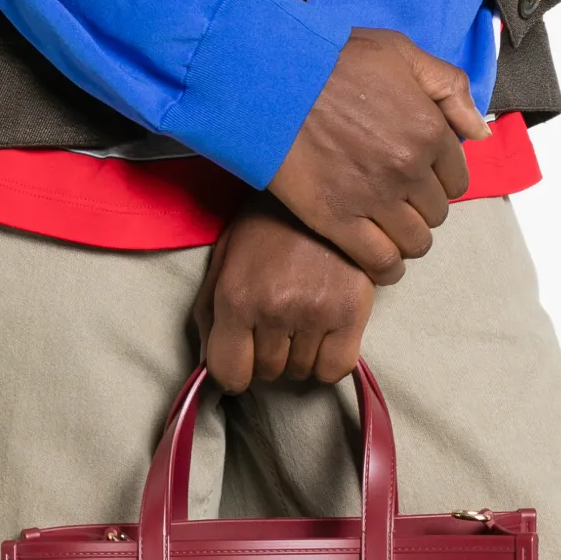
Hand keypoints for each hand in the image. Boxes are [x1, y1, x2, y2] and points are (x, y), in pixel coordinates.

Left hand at [193, 196, 375, 392]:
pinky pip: (335, 368)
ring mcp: (315, 313)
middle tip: (275, 325)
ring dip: (297, 356)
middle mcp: (274, 310)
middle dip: (266, 356)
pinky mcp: (352, 312)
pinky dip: (327, 361)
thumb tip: (208, 366)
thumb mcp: (224, 260)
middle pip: (266, 373)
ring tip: (301, 320)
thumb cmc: (266, 224)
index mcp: (236, 297)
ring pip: (301, 372)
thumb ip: (210, 315)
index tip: (241, 361)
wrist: (322, 185)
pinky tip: (324, 337)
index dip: (232, 372)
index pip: (228, 373)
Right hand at [269, 27, 490, 284]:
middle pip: (436, 214)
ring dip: (407, 241)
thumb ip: (449, 87)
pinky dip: (388, 269)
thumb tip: (480, 132)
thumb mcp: (400, 52)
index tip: (421, 179)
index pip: (456, 179)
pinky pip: (380, 261)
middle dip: (422, 210)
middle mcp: (408, 168)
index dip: (439, 182)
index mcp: (428, 130)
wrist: (271, 81)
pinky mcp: (338, 220)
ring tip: (391, 232)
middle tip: (399, 202)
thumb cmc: (331, 61)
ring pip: (414, 242)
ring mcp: (374, 198)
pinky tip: (384, 266)